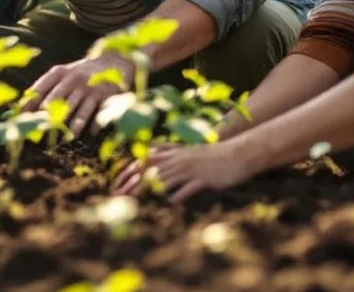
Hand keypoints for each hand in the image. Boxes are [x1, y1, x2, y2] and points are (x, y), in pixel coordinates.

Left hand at [24, 53, 134, 137]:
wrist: (113, 61)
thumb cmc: (80, 73)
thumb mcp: (63, 74)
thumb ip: (44, 87)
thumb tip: (21, 108)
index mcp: (60, 73)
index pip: (41, 87)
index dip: (30, 102)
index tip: (21, 117)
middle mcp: (74, 79)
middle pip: (58, 99)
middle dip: (48, 114)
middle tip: (40, 129)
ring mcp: (89, 87)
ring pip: (77, 108)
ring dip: (70, 125)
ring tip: (63, 138)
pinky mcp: (105, 95)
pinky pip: (97, 112)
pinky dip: (93, 124)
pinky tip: (90, 133)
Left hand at [112, 138, 261, 201]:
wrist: (237, 153)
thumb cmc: (211, 155)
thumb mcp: (187, 150)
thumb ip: (169, 151)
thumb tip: (151, 152)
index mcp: (174, 154)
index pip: (145, 161)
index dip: (128, 173)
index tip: (116, 185)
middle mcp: (179, 160)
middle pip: (151, 171)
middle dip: (132, 184)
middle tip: (118, 196)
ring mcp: (191, 170)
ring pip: (166, 179)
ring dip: (148, 190)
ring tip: (135, 201)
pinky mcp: (204, 179)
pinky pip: (188, 188)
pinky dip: (177, 196)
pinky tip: (168, 204)